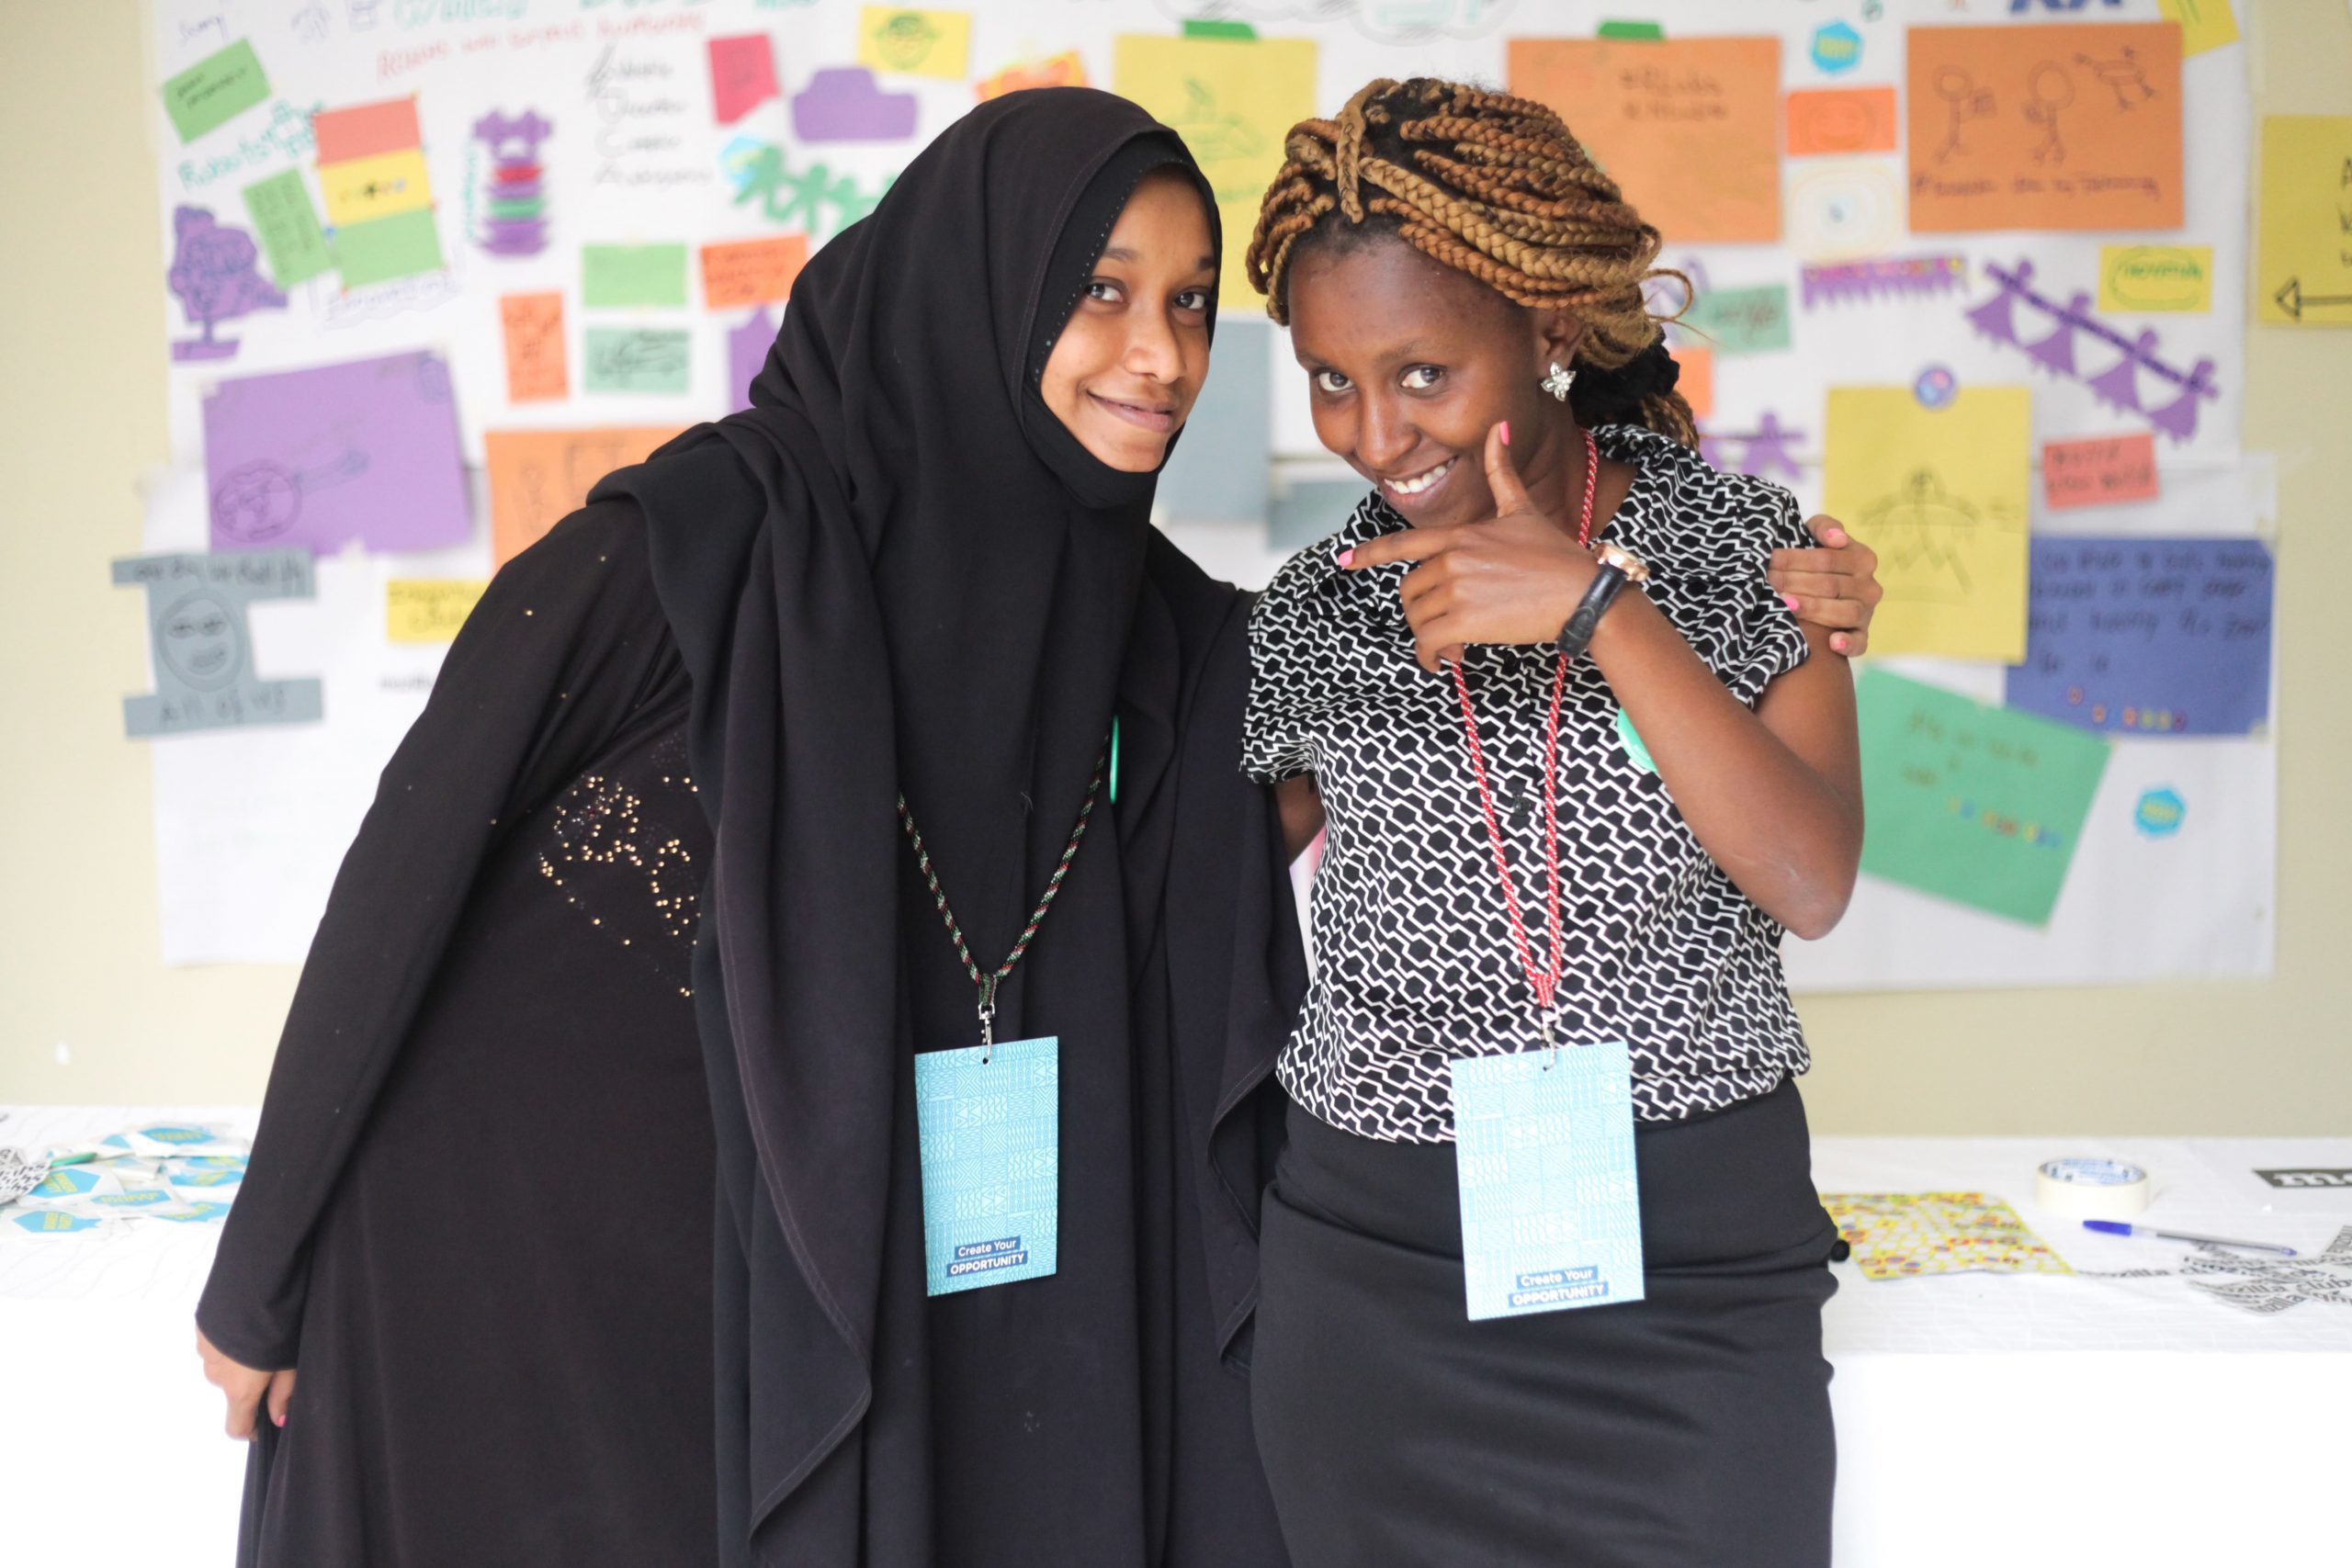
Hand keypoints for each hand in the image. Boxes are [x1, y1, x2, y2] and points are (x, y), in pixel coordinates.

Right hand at [197, 1326, 295, 1438]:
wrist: (254, 1280)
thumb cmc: (280, 1324)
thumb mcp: (291, 1361)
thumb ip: (283, 1393)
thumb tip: (278, 1419)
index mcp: (239, 1388)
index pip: (235, 1427)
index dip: (251, 1428)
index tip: (264, 1421)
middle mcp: (216, 1374)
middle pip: (232, 1390)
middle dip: (251, 1382)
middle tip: (275, 1358)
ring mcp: (205, 1350)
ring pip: (223, 1365)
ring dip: (239, 1358)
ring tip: (262, 1334)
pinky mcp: (201, 1328)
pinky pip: (216, 1343)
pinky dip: (229, 1340)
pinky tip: (247, 1322)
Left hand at [1344, 424, 1598, 672]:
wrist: (1582, 592)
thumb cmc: (1555, 555)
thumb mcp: (1523, 509)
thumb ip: (1502, 472)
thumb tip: (1497, 427)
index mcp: (1461, 534)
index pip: (1403, 544)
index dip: (1369, 554)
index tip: (1344, 561)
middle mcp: (1452, 559)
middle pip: (1409, 591)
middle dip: (1422, 611)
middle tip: (1447, 625)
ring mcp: (1456, 589)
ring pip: (1417, 619)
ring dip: (1430, 637)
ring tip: (1455, 645)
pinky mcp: (1464, 621)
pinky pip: (1428, 644)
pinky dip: (1431, 658)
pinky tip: (1446, 662)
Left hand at [1768, 516, 1881, 657]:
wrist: (1820, 591)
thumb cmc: (1816, 561)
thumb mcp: (1818, 537)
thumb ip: (1824, 528)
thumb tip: (1836, 539)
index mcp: (1862, 559)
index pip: (1827, 559)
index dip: (1796, 559)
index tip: (1770, 559)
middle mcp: (1869, 586)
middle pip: (1830, 585)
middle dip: (1795, 582)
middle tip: (1768, 581)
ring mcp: (1866, 613)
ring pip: (1843, 612)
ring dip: (1814, 608)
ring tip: (1786, 604)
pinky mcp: (1861, 635)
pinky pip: (1860, 642)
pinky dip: (1849, 644)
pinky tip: (1833, 643)